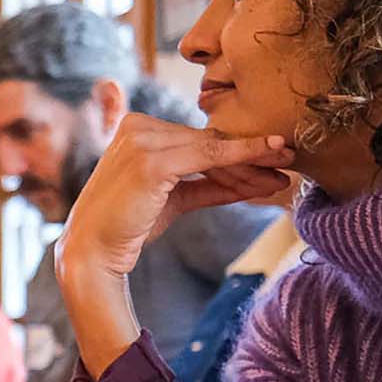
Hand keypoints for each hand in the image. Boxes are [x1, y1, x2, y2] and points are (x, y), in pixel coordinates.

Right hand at [57, 117, 295, 375]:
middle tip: (288, 160)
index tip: (271, 157)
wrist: (93, 253)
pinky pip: (210, 156)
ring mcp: (142, 141)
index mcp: (134, 130)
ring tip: (284, 171)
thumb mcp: (172, 200)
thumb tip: (252, 179)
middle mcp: (136, 128)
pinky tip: (269, 166)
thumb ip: (207, 184)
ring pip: (212, 148)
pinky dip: (242, 159)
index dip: (235, 152)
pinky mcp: (151, 159)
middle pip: (208, 141)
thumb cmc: (126, 228)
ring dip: (252, 161)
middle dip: (249, 156)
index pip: (196, 139)